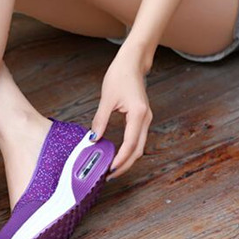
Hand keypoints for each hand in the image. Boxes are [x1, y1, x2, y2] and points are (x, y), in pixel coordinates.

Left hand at [91, 42, 153, 179]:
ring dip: (128, 159)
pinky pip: (138, 139)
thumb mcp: (107, 99)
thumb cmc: (120, 76)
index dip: (121, 159)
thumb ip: (100, 120)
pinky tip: (118, 155)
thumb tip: (93, 139)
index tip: (110, 169)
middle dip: (125, 165)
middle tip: (110, 175)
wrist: (132, 63)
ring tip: (112, 168)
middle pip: (138, 150)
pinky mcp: (142, 118)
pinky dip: (129, 150)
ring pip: (139, 146)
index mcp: (137, 114)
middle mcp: (145, 118)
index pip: (130, 144)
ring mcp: (145, 119)